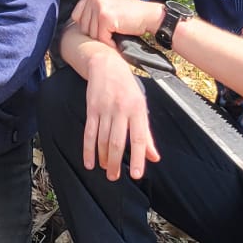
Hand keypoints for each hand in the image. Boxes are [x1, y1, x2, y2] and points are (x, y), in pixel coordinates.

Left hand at [70, 0, 161, 40]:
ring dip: (103, 39)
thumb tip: (74, 24)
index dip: (88, 26)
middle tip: (111, 32)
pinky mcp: (106, 16)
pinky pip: (101, 37)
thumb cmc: (128, 14)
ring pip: (91, 33)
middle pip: (83, 26)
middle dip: (96, 33)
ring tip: (115, 34)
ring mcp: (99, 5)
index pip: (77, 15)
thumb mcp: (107, 6)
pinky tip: (117, 38)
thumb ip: (92, 10)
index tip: (101, 28)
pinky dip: (109, 42)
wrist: (148, 16)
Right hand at [82, 49, 158, 180]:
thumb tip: (154, 157)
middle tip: (115, 177)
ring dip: (104, 158)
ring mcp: (105, 109)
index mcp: (137, 109)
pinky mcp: (91, 109)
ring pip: (103, 140)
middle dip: (115, 162)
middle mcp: (121, 109)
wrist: (106, 65)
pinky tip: (89, 162)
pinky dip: (88, 150)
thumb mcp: (141, 107)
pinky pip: (89, 133)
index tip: (136, 174)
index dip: (138, 157)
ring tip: (106, 170)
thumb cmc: (127, 88)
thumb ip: (146, 134)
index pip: (139, 138)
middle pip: (117, 142)